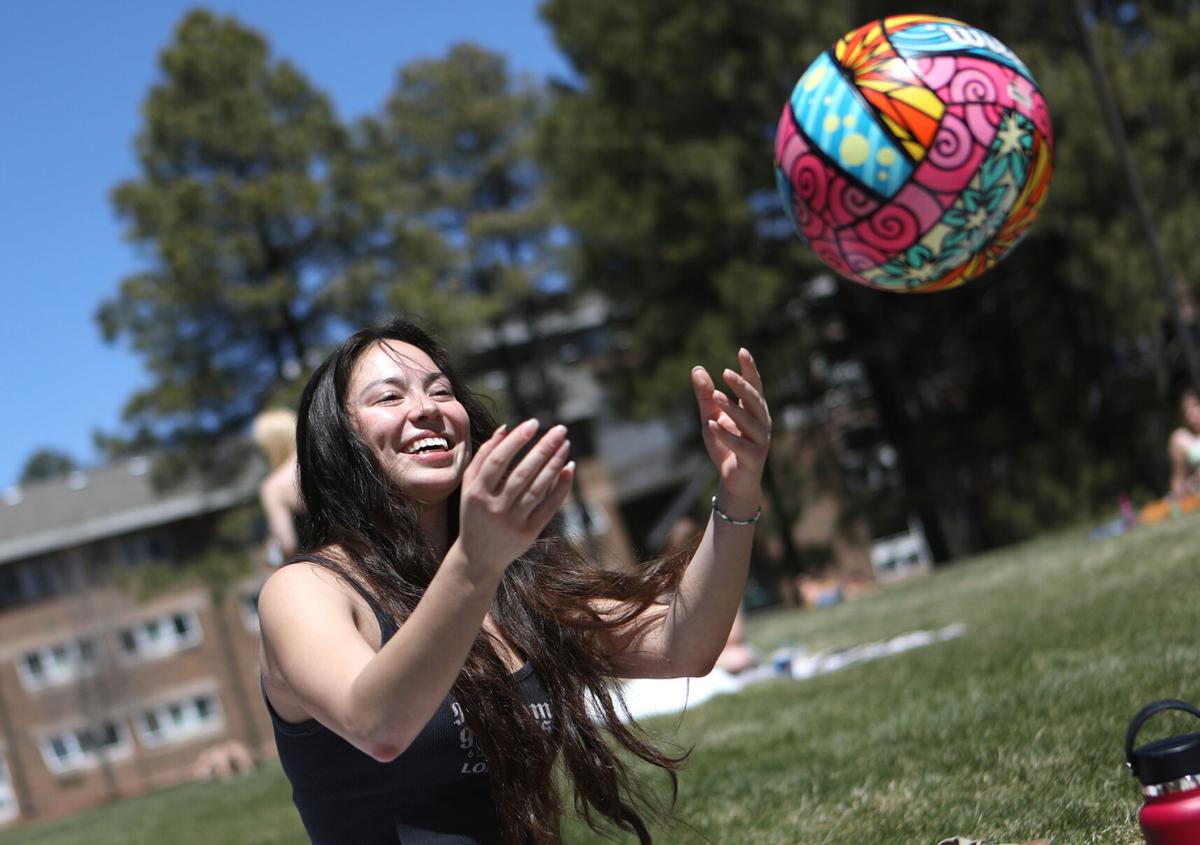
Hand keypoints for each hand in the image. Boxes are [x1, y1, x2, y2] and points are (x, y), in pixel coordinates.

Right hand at [455, 419, 573, 575]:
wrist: (478, 557)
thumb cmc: (475, 513)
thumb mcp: (469, 487)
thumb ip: (483, 457)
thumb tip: (505, 428)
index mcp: (477, 493)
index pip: (498, 461)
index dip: (517, 440)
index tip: (534, 423)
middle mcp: (494, 508)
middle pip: (522, 473)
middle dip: (543, 449)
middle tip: (560, 429)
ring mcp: (512, 522)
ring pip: (538, 489)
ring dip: (554, 465)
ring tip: (565, 445)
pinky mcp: (529, 534)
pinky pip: (549, 507)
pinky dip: (561, 487)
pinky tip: (569, 468)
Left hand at [691, 348, 771, 513]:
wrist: (735, 481)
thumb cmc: (726, 446)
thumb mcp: (711, 417)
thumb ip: (706, 396)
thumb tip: (697, 369)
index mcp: (754, 411)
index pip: (754, 386)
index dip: (750, 369)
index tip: (742, 351)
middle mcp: (761, 423)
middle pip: (755, 401)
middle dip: (742, 386)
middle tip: (726, 372)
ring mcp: (760, 441)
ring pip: (749, 422)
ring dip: (732, 408)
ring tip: (715, 396)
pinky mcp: (753, 459)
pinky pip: (740, 445)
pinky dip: (726, 435)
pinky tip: (712, 425)